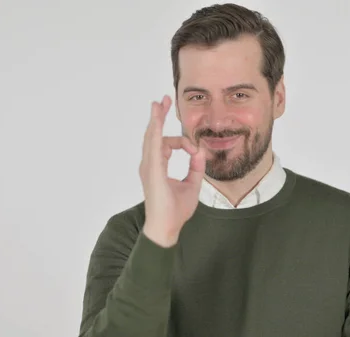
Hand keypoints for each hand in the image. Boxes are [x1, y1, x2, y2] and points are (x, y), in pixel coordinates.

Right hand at [139, 95, 205, 246]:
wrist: (167, 227)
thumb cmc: (175, 210)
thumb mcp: (192, 185)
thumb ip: (196, 168)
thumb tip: (200, 153)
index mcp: (158, 168)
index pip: (166, 144)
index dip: (183, 143)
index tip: (196, 150)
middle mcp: (150, 165)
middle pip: (153, 134)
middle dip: (158, 116)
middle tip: (163, 100)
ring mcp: (149, 167)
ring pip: (151, 136)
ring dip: (155, 118)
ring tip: (158, 103)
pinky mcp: (153, 170)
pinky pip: (154, 146)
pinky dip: (155, 131)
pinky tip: (157, 119)